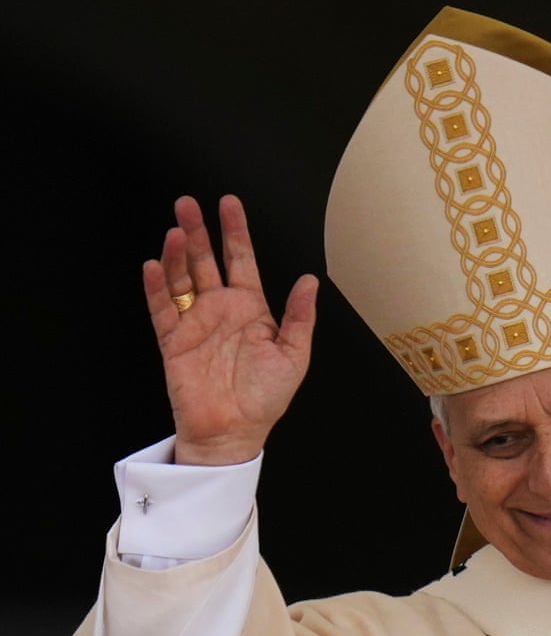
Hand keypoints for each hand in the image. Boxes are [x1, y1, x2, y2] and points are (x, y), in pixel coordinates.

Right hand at [143, 195, 318, 464]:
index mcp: (251, 311)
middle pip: (205, 261)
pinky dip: (157, 287)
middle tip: (188, 203)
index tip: (229, 204)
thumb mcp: (294, 356)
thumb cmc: (265, 399)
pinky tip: (156, 266)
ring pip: (182, 278)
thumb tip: (309, 281)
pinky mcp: (173, 340)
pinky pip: (162, 308)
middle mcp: (221, 311)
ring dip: (177, 253)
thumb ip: (300, 317)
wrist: (235, 431)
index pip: (241, 261)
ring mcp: (195, 323)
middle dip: (198, 231)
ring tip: (177, 230)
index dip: (236, 232)